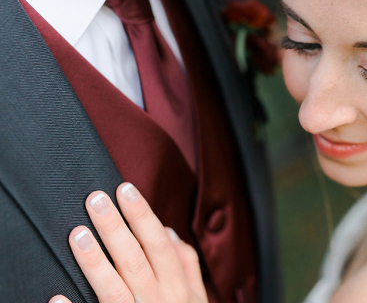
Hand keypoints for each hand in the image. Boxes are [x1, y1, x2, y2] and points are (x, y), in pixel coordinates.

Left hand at [48, 182, 207, 302]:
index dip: (142, 215)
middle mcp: (158, 301)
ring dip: (95, 262)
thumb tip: (170, 232)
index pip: (158, 243)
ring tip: (76, 235)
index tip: (125, 189)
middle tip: (95, 199)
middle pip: (134, 258)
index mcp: (177, 287)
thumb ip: (186, 265)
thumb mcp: (196, 297)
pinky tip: (57, 298)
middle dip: (115, 227)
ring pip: (114, 288)